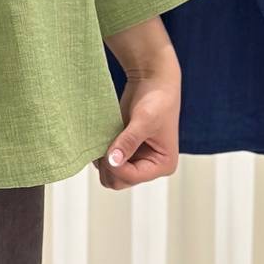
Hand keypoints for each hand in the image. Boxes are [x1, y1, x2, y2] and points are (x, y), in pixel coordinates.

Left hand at [91, 49, 180, 188]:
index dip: (115, 166)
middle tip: (102, 143)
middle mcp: (149, 166)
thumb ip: (128, 142)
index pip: (132, 176)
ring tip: (103, 137)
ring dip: (103, 159)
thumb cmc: (157, 99)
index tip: (106, 150)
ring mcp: (135, 159)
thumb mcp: (144, 120)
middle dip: (108, 165)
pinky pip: (107, 160)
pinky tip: (101, 136)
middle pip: (119, 181)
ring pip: (111, 173)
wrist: (153, 82)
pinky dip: (101, 151)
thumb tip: (113, 161)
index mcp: (162, 165)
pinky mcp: (124, 149)